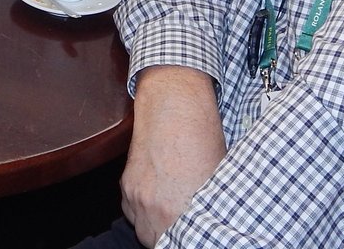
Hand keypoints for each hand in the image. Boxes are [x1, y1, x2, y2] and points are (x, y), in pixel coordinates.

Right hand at [121, 66, 227, 245]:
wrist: (174, 108)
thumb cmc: (202, 139)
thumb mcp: (217, 179)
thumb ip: (210, 208)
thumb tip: (213, 220)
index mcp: (181, 211)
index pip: (180, 242)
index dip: (185, 240)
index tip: (194, 236)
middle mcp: (155, 209)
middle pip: (154, 241)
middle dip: (168, 238)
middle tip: (182, 229)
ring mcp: (137, 196)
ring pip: (141, 228)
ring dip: (154, 227)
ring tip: (170, 216)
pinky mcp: (127, 184)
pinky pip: (130, 210)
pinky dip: (141, 210)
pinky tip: (156, 198)